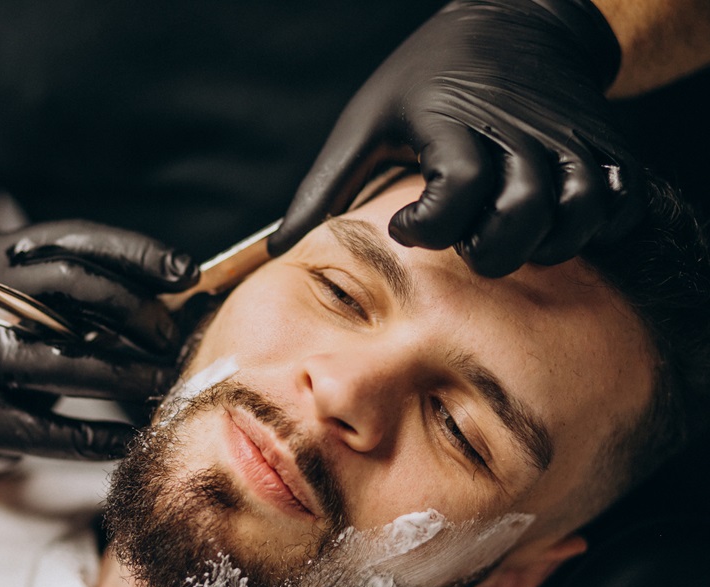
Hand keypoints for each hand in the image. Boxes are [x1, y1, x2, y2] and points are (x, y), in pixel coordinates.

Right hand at [0, 220, 198, 469]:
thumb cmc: (10, 341)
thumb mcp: (33, 299)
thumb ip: (87, 285)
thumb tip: (181, 283)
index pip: (71, 239)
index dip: (135, 252)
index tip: (186, 273)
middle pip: (70, 287)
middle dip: (135, 310)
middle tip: (173, 338)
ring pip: (66, 362)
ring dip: (128, 375)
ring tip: (164, 382)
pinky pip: (51, 430)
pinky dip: (98, 436)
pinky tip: (129, 437)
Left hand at [273, 0, 640, 276]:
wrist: (516, 18)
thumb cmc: (427, 79)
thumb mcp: (367, 122)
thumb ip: (326, 189)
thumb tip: (281, 248)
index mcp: (452, 123)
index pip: (458, 189)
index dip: (431, 226)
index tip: (406, 227)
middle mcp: (516, 131)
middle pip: (523, 212)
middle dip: (490, 250)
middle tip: (465, 244)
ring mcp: (567, 138)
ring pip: (579, 211)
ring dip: (546, 244)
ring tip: (509, 238)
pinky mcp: (604, 144)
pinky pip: (620, 201)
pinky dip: (598, 225)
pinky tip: (557, 226)